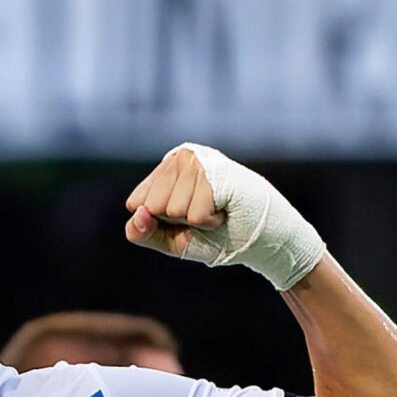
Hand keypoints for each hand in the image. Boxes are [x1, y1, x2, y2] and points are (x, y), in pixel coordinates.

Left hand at [121, 144, 219, 259]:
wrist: (259, 238)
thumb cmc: (214, 235)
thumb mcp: (169, 238)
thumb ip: (142, 232)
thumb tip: (138, 213)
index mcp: (167, 168)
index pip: (136, 202)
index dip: (158, 221)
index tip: (183, 217)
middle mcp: (181, 157)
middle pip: (152, 206)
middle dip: (177, 220)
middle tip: (203, 213)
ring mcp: (199, 161)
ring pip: (173, 209)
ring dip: (197, 221)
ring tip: (216, 210)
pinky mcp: (215, 172)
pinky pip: (195, 214)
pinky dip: (210, 222)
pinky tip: (225, 210)